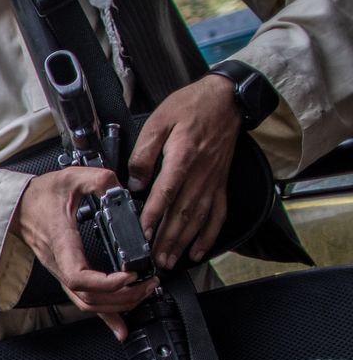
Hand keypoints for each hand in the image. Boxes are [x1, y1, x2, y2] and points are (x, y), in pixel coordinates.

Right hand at [11, 166, 155, 338]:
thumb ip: (97, 180)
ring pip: (87, 305)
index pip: (79, 276)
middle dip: (123, 297)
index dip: (106, 283)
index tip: (129, 275)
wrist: (16, 206)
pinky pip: (84, 303)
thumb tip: (117, 186)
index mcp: (62, 243)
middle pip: (89, 298)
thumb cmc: (38, 197)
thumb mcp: (69, 178)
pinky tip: (121, 327)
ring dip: (118, 306)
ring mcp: (62, 273)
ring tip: (143, 295)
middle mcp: (60, 264)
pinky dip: (106, 317)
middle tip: (148, 284)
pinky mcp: (66, 275)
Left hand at [128, 74, 236, 270]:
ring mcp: (213, 181)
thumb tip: (135, 181)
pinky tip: (199, 251)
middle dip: (167, 240)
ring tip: (171, 261)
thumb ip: (144, 153)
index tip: (143, 234)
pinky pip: (218, 214)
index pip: (165, 193)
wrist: (225, 99)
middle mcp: (200, 174)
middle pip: (182, 213)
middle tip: (154, 260)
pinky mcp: (221, 184)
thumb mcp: (158, 122)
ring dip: (184, 243)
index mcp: (182, 158)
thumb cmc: (190, 107)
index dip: (154, 216)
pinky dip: (209, 236)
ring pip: (198, 218)